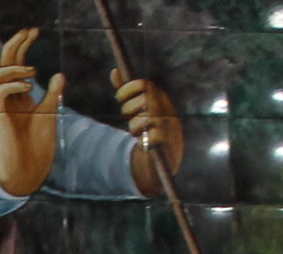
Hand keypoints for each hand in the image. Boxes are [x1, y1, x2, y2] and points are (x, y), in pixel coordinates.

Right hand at [0, 28, 63, 198]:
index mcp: (18, 96)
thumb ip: (52, 94)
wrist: (29, 171)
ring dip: (15, 67)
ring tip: (34, 72)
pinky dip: (13, 84)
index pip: (16, 64)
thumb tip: (58, 74)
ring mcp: (1, 107)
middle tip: (31, 32)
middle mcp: (7, 98)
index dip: (23, 46)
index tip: (35, 32)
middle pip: (5, 64)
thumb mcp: (49, 114)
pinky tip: (30, 87)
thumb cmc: (38, 147)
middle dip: (16, 45)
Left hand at [113, 67, 182, 188]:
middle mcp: (166, 107)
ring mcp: (168, 123)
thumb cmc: (148, 126)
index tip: (119, 98)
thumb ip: (126, 91)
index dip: (127, 89)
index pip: (143, 85)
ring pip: (143, 119)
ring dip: (134, 126)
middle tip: (127, 116)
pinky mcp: (166, 141)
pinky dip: (143, 140)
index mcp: (159, 96)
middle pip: (142, 100)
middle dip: (128, 108)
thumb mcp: (137, 107)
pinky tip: (144, 141)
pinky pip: (150, 137)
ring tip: (137, 131)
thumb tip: (114, 71)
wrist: (165, 154)